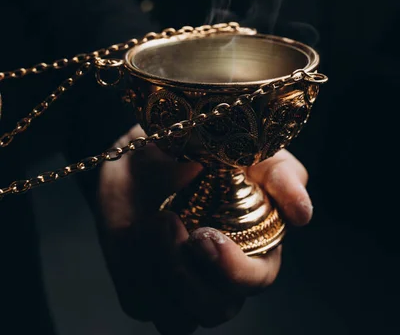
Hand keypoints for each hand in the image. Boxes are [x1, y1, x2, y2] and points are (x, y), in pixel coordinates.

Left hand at [97, 125, 311, 334]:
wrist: (149, 145)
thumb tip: (302, 213)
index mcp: (253, 242)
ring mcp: (180, 282)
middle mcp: (219, 272)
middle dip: (190, 277)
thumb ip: (280, 175)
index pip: (257, 279)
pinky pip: (139, 301)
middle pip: (216, 308)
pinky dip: (133, 267)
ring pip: (177, 318)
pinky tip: (134, 226)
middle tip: (170, 224)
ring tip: (151, 221)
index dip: (235, 270)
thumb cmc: (206, 144)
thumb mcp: (247, 146)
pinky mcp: (144, 284)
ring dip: (159, 271)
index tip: (207, 236)